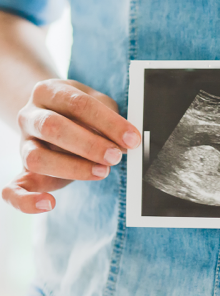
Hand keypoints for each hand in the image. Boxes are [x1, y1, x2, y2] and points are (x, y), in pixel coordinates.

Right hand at [1, 79, 140, 213]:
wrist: (49, 112)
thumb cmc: (81, 111)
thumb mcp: (97, 103)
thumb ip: (108, 118)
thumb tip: (126, 142)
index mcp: (49, 92)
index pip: (79, 104)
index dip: (108, 123)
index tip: (132, 139)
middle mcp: (30, 115)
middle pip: (53, 127)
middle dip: (89, 145)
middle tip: (116, 156)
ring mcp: (23, 143)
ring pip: (35, 158)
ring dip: (72, 168)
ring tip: (103, 171)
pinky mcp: (23, 170)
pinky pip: (12, 189)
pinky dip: (26, 201)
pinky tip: (49, 204)